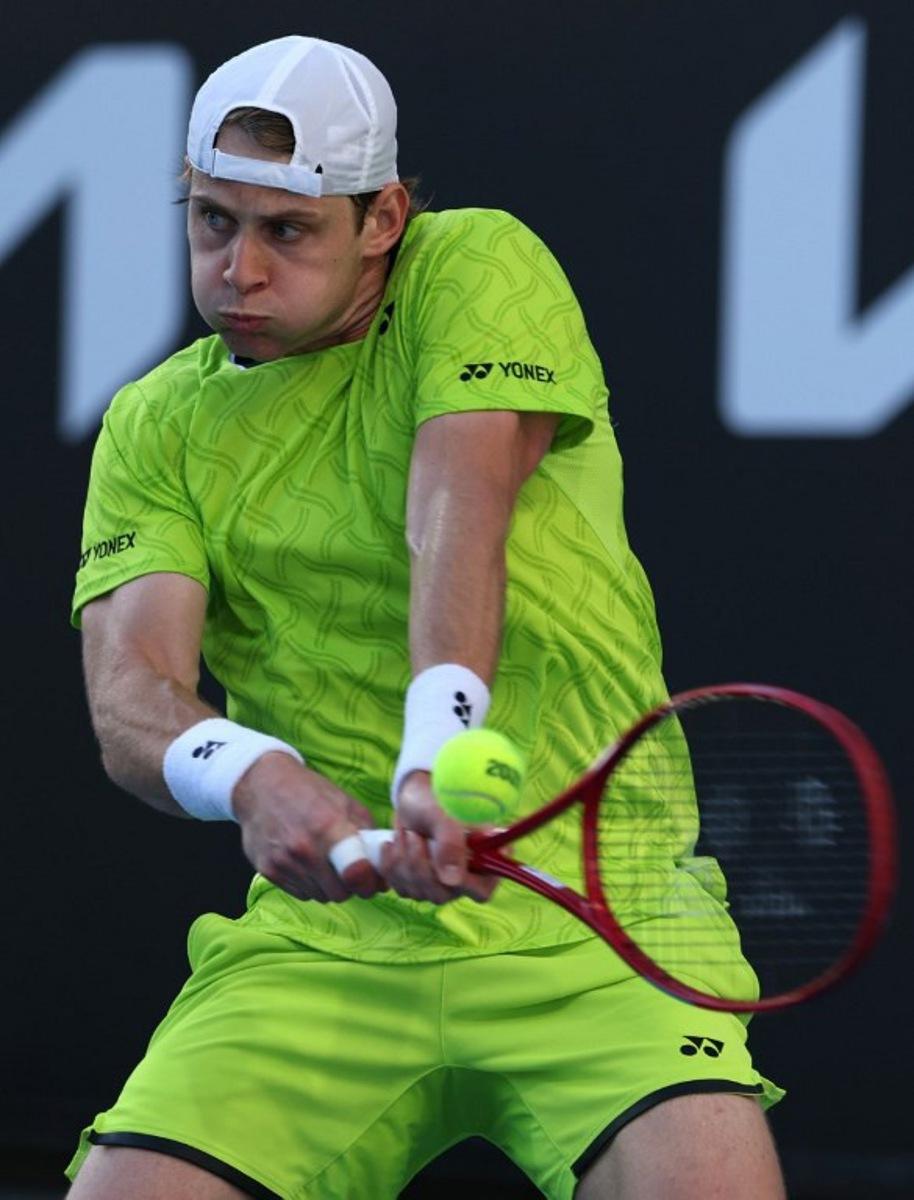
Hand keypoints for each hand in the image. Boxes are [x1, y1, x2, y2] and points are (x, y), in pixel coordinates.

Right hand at [232, 752, 386, 901]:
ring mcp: (283, 861)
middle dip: (350, 886)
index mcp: (328, 826)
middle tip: (349, 870)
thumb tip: (383, 873)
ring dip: (328, 886)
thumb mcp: (345, 802)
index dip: (368, 883)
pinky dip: (309, 885)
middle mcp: (304, 848)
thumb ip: (367, 835)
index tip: (371, 880)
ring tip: (326, 862)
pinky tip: (307, 863)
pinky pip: (300, 893)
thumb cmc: (308, 791)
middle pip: (339, 893)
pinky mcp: (267, 870)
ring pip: (320, 896)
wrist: (260, 784)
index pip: (355, 874)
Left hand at [382, 770, 498, 903]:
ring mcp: (440, 885)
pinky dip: (391, 864)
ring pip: (418, 893)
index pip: (482, 891)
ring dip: (404, 860)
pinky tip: (394, 844)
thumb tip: (451, 881)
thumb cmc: (437, 801)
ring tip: (406, 832)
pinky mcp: (417, 886)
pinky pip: (400, 888)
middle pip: (442, 895)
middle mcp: (465, 878)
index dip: (462, 883)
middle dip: (420, 864)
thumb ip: (451, 844)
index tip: (438, 858)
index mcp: (485, 859)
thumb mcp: (444, 816)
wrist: (415, 798)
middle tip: (414, 835)